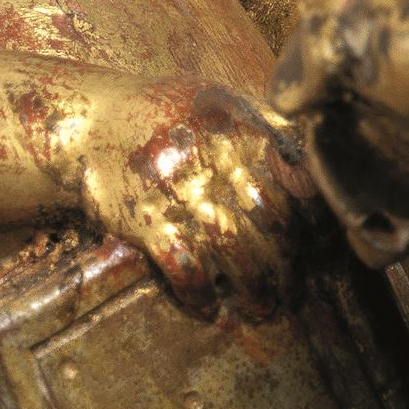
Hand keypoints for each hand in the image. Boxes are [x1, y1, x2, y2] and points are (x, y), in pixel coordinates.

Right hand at [75, 82, 314, 318]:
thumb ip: (262, 124)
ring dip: (256, 289)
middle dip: (290, 263)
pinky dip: (201, 295)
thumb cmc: (159, 113)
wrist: (86, 123)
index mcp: (241, 128)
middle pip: (274, 223)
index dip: (316, 214)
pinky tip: (208, 307)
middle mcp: (218, 160)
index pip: (298, 174)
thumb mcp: (215, 101)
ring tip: (264, 307)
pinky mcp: (148, 221)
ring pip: (238, 252)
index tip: (322, 239)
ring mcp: (183, 193)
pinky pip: (186, 269)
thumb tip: (308, 155)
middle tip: (296, 287)